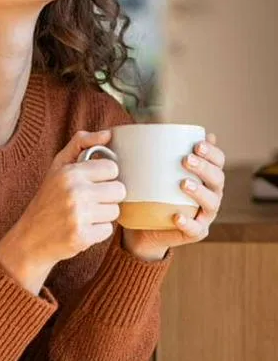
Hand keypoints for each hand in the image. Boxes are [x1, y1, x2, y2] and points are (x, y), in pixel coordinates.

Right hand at [0, 129, 124, 293]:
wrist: (30, 237)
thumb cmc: (47, 199)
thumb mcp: (58, 166)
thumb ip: (80, 144)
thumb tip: (108, 133)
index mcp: (70, 172)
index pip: (112, 168)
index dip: (105, 176)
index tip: (93, 182)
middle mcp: (75, 192)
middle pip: (119, 190)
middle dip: (107, 196)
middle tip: (90, 200)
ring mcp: (79, 215)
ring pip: (115, 211)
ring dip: (103, 214)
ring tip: (84, 215)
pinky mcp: (82, 237)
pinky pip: (108, 230)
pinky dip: (97, 231)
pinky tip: (82, 228)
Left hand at [122, 132, 225, 259]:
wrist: (143, 225)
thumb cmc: (150, 190)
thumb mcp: (150, 169)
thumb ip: (150, 151)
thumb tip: (142, 128)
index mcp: (205, 176)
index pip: (218, 161)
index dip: (212, 152)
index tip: (197, 144)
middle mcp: (210, 194)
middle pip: (217, 179)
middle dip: (205, 167)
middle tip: (186, 159)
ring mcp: (204, 215)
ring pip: (211, 203)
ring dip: (200, 192)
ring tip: (183, 183)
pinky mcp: (194, 233)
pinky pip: (195, 230)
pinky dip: (188, 223)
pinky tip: (177, 217)